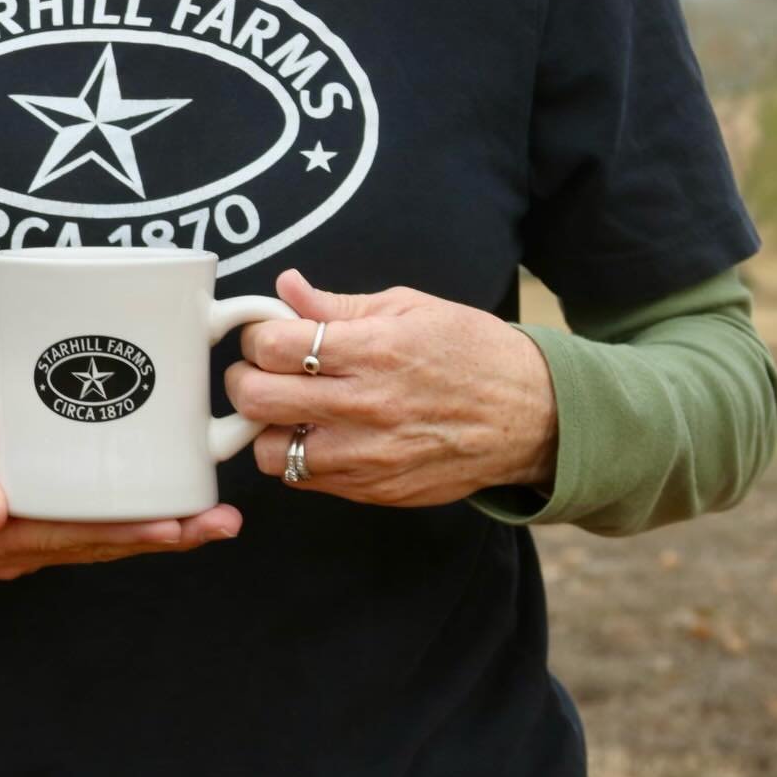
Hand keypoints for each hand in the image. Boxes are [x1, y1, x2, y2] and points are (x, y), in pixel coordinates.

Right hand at [0, 397, 241, 578]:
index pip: (73, 536)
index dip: (128, 531)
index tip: (179, 524)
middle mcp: (10, 543)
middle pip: (100, 542)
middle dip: (165, 535)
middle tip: (223, 523)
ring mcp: (19, 532)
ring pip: (100, 535)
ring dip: (157, 528)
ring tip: (213, 519)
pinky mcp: (25, 512)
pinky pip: (86, 520)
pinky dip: (128, 513)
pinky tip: (164, 500)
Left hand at [224, 271, 557, 506]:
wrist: (532, 415)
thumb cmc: (471, 352)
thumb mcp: (409, 309)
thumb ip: (337, 305)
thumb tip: (286, 287)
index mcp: (374, 351)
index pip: (273, 345)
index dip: (256, 337)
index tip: (265, 335)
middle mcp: (366, 407)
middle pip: (257, 399)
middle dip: (244, 381)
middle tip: (260, 372)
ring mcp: (369, 456)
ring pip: (270, 452)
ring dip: (267, 429)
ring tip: (289, 411)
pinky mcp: (375, 490)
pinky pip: (306, 479)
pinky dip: (299, 458)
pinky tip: (319, 434)